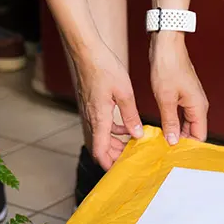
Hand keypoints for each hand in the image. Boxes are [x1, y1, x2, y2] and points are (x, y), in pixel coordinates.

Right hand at [72, 43, 144, 170]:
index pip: (100, 151)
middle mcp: (92, 118)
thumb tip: (138, 135)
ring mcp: (90, 112)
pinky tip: (127, 127)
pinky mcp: (91, 105)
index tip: (120, 172)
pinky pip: (101, 125)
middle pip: (101, 147)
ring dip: (115, 143)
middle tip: (133, 159)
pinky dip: (113, 130)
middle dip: (115, 156)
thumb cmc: (104, 68)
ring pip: (101, 136)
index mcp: (99, 118)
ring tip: (133, 145)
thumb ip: (131, 116)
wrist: (86, 52)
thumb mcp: (125, 92)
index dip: (108, 164)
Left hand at [150, 32, 207, 144]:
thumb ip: (170, 122)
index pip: (200, 137)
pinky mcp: (183, 95)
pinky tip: (162, 128)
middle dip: (181, 142)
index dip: (188, 148)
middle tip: (165, 152)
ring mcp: (191, 100)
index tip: (175, 157)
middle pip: (194, 132)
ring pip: (187, 124)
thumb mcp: (165, 98)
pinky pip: (181, 115)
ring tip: (162, 143)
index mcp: (198, 107)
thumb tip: (173, 141)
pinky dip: (173, 123)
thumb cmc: (168, 66)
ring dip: (176, 133)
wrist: (166, 44)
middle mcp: (198, 105)